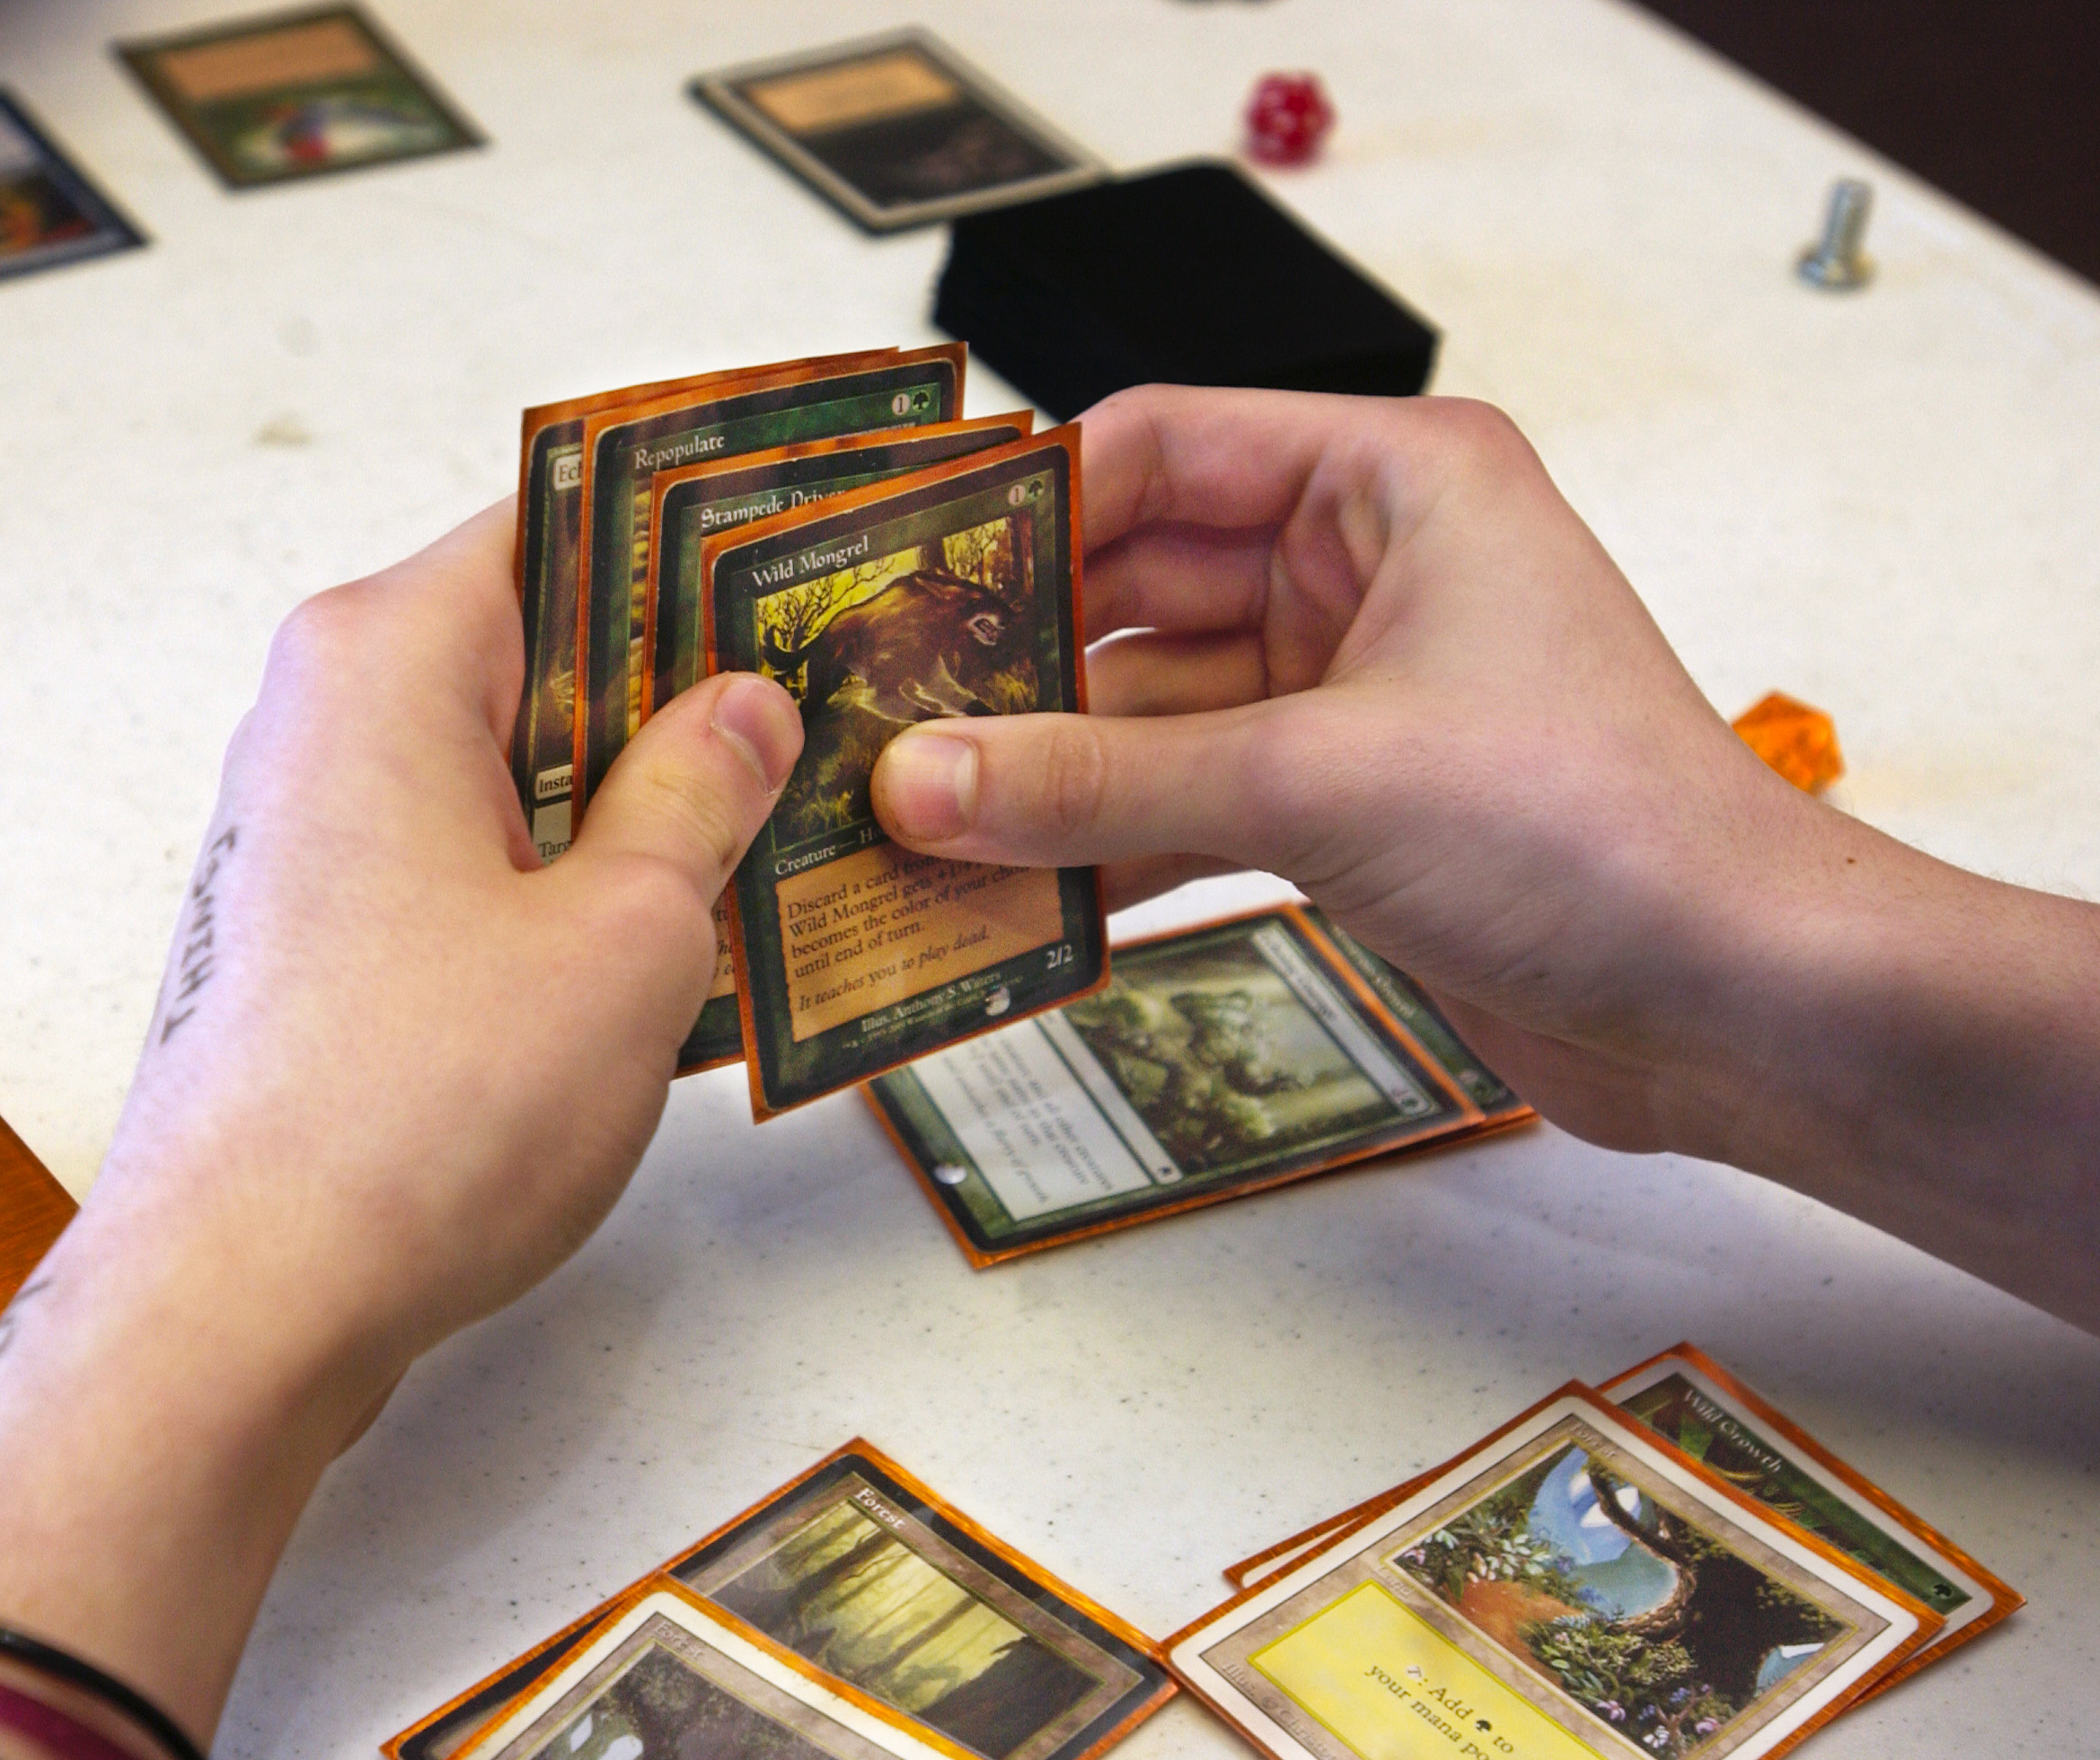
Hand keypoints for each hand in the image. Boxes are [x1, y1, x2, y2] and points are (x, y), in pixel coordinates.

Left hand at [0, 501, 803, 1731]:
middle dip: (681, 690)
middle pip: (536, 647)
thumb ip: (701, 794)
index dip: (692, 540)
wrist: (241, 1305)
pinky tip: (673, 949)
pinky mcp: (317, 933)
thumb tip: (741, 711)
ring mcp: (311, 831)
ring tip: (777, 846)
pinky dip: (564, 885)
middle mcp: (325, 719)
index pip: (559, 524)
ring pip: (507, 765)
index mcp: (386, 658)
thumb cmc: (409, 1114)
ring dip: (634, 805)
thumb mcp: (628, 934)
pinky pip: (468, 861)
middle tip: (825, 724)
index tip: (799, 566)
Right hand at [873, 386, 1809, 1148]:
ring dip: (1049, 771)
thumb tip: (920, 782)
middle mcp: (1367, 569)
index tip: (900, 577)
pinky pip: (1187, 800)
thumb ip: (1099, 779)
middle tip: (877, 721)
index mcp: (1391, 482)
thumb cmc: (1597, 831)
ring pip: (1153, 710)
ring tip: (914, 821)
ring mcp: (1354, 692)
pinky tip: (1014, 893)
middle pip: (1137, 588)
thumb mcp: (1314, 783)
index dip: (1025, 510)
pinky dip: (1109, 843)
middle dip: (1016, 661)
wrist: (1739, 1001)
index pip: (1158, 449)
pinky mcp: (1348, 805)